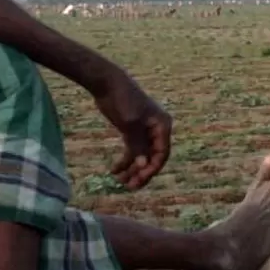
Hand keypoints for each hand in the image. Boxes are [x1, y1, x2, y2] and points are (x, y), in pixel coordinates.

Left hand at [93, 70, 173, 189]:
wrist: (107, 83)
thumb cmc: (122, 100)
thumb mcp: (130, 124)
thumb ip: (137, 145)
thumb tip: (144, 165)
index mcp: (162, 125)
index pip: (162, 154)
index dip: (152, 169)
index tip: (139, 180)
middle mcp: (157, 129)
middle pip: (152, 157)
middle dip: (141, 173)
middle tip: (129, 186)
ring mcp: (145, 131)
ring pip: (142, 156)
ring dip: (132, 169)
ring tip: (119, 181)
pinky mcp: (132, 131)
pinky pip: (132, 150)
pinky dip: (125, 161)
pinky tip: (114, 170)